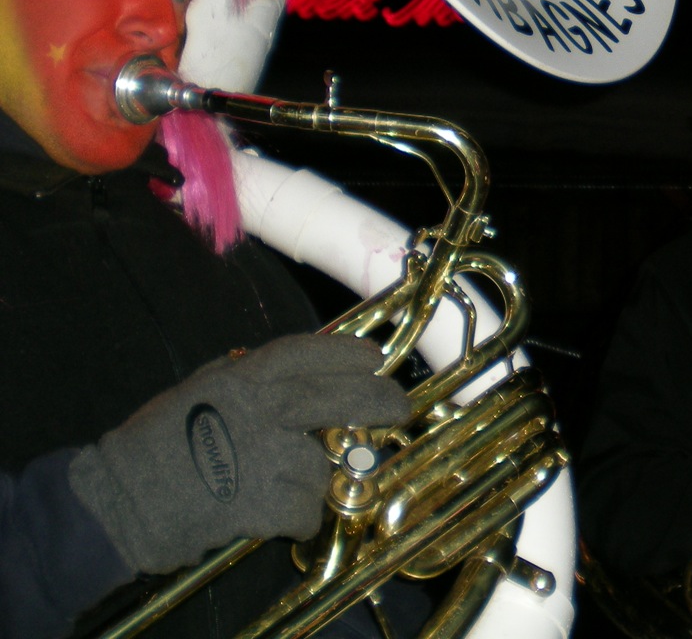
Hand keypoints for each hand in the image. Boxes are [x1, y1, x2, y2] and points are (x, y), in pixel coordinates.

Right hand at [68, 332, 410, 574]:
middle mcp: (258, 409)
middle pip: (340, 397)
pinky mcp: (258, 502)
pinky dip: (300, 517)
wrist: (116, 503)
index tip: (374, 358)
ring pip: (322, 464)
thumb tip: (292, 370)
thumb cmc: (152, 445)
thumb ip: (244, 376)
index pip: (308, 352)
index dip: (346, 353)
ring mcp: (262, 455)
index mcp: (241, 377)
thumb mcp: (198, 388)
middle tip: (399, 408)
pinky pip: (305, 509)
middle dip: (379, 401)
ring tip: (286, 486)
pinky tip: (280, 517)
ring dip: (317, 479)